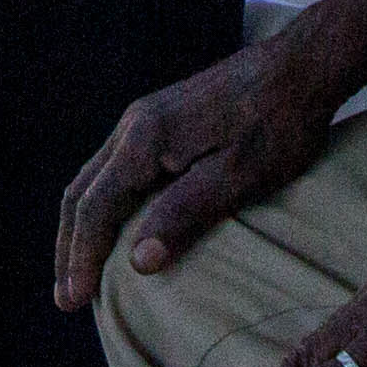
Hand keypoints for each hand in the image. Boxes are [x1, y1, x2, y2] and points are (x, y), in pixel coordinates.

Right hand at [57, 36, 341, 310]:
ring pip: (93, 178)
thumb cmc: (277, 124)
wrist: (301, 65)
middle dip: (70, 247)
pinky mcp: (160, 118)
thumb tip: (137, 263)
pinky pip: (113, 168)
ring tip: (80, 270)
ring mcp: (144, 118)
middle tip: (65, 298)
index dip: (81, 257)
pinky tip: (113, 226)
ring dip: (82, 227)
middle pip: (81, 192)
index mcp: (145, 138)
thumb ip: (185, 214)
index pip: (95, 207)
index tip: (73, 302)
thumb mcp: (238, 176)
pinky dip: (101, 205)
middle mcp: (133, 124)